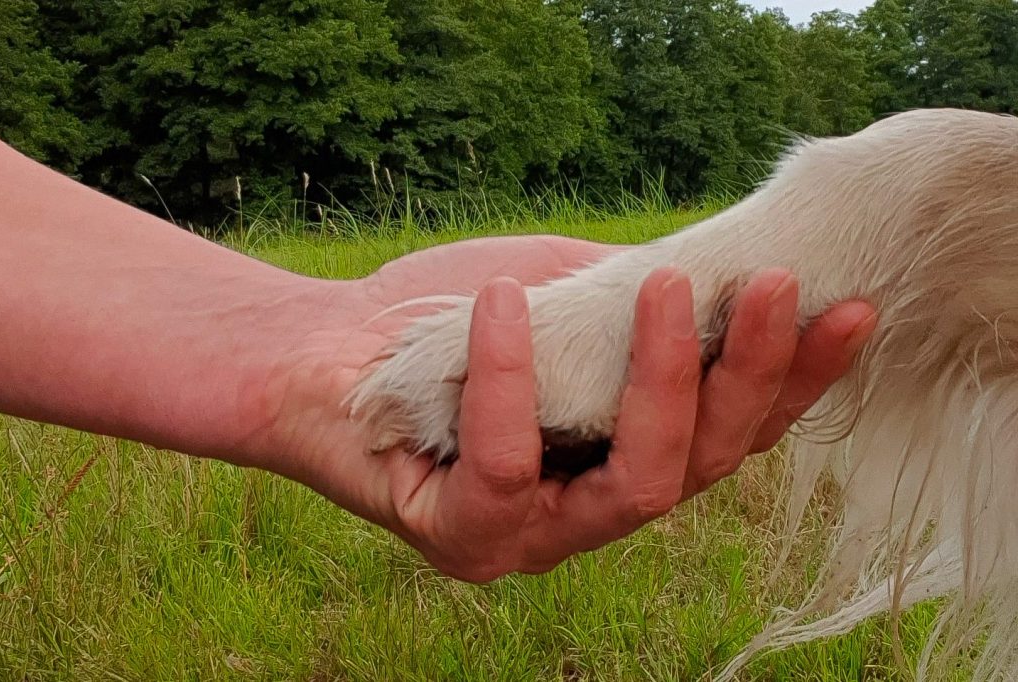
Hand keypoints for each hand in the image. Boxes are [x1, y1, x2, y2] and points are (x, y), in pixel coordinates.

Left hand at [247, 235, 875, 582]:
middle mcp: (590, 511)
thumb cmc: (452, 322)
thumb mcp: (565, 300)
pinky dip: (510, 377)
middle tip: (771, 285)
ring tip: (668, 285)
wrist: (324, 347)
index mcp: (624, 457)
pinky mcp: (463, 535)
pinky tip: (508, 300)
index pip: (730, 432)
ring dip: (665, 380)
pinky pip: (509, 465)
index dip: (795, 382)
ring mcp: (531, 536)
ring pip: (639, 486)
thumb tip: (725, 269)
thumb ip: (639, 307)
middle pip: (704, 466)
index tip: (847, 311)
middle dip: (750, 376)